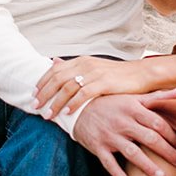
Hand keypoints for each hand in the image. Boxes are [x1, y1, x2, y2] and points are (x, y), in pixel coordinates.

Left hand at [35, 54, 174, 118]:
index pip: (55, 69)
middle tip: (34, 106)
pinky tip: (66, 113)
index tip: (33, 94)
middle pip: (57, 78)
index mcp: (82, 60)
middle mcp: (86, 64)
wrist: (142, 74)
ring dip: (55, 102)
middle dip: (44, 93)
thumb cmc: (118, 76)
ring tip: (48, 114)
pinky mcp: (104, 82)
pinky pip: (83, 94)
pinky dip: (72, 104)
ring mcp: (94, 73)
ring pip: (67, 87)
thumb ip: (75, 69)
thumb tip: (55, 64)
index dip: (42, 82)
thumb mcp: (94, 69)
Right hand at [72, 95, 175, 175]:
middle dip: (167, 152)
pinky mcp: (98, 147)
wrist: (80, 109)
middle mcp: (123, 122)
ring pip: (132, 153)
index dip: (172, 134)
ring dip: (147, 166)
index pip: (157, 122)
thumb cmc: (113, 104)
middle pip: (149, 138)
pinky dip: (118, 175)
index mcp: (133, 108)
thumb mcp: (133, 97)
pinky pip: (109, 163)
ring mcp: (110, 136)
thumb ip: (157, 97)